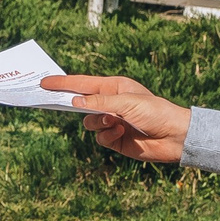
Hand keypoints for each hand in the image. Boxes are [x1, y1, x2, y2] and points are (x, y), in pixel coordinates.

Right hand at [42, 75, 192, 164]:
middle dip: (71, 104)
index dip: (63, 83)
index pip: (83, 84)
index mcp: (114, 87)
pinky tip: (121, 133)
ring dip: (98, 123)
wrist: (174, 137)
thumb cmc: (155, 112)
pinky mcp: (114, 138)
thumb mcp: (126, 103)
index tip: (44, 82)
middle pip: (81, 103)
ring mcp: (112, 121)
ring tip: (114, 123)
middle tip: (52, 102)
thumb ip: (99, 102)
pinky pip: (99, 137)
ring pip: (88, 122)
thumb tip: (75, 102)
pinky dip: (107, 136)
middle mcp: (110, 103)